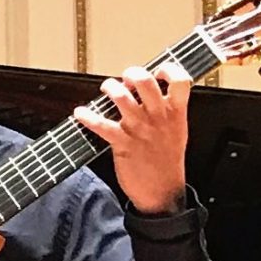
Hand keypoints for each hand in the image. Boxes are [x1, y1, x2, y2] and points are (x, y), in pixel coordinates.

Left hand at [75, 64, 191, 214]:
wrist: (162, 191)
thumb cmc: (167, 161)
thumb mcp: (177, 131)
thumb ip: (169, 110)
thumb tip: (155, 91)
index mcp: (175, 113)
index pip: (180, 81)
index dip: (168, 70)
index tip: (158, 70)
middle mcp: (157, 117)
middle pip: (145, 82)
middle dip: (131, 73)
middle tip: (125, 78)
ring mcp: (139, 129)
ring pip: (122, 97)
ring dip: (110, 88)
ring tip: (107, 89)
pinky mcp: (122, 143)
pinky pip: (101, 125)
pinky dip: (87, 117)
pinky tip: (80, 113)